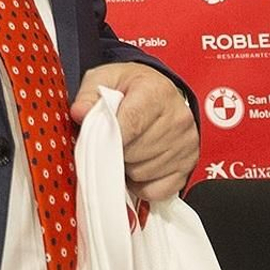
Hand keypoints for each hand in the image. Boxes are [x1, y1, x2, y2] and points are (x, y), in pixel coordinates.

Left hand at [71, 62, 198, 200]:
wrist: (159, 93)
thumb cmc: (131, 88)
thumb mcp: (106, 79)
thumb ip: (89, 94)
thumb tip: (80, 113)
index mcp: (156, 92)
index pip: (131, 124)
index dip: (109, 137)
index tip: (98, 140)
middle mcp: (178, 117)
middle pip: (134, 152)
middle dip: (116, 151)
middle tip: (114, 140)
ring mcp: (186, 143)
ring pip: (142, 172)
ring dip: (128, 167)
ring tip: (129, 148)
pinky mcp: (189, 163)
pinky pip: (156, 190)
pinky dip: (142, 183)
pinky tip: (140, 163)